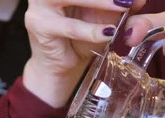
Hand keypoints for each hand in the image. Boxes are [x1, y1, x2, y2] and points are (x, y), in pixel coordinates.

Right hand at [23, 0, 144, 106]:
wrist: (60, 65)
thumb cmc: (80, 37)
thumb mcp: (103, 16)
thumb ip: (118, 5)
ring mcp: (39, 5)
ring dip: (101, 1)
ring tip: (124, 5)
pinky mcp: (40, 26)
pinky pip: (71, 27)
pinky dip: (91, 30)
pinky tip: (109, 33)